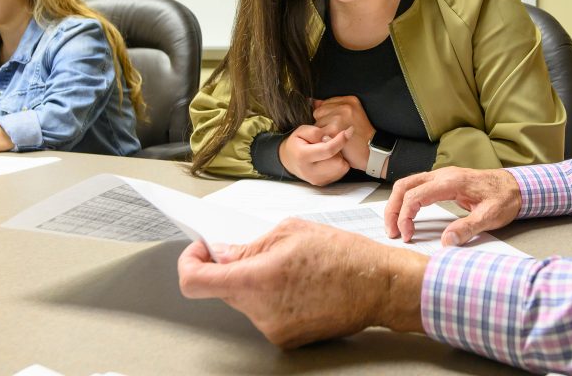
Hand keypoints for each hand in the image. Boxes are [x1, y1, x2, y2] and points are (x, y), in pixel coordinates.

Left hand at [177, 218, 427, 347]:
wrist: (380, 287)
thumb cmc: (345, 256)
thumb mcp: (291, 231)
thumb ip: (249, 244)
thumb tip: (224, 253)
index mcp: (257, 279)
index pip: (195, 281)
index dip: (191, 262)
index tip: (200, 251)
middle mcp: (260, 311)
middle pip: (223, 289)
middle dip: (233, 267)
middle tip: (258, 250)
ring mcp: (273, 329)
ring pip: (246, 300)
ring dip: (258, 282)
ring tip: (292, 268)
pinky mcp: (287, 339)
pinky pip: (266, 313)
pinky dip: (274, 298)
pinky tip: (301, 285)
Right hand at [278, 124, 351, 185]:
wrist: (290, 161)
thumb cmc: (297, 143)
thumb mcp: (301, 131)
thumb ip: (316, 132)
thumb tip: (332, 136)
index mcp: (302, 156)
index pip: (327, 150)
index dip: (340, 140)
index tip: (349, 131)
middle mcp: (310, 171)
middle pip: (337, 160)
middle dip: (339, 149)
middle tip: (330, 143)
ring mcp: (317, 180)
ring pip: (341, 167)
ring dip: (340, 157)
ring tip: (329, 151)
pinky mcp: (323, 183)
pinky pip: (341, 172)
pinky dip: (339, 163)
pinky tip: (331, 159)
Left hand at [312, 96, 374, 169]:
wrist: (372, 153)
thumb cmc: (361, 138)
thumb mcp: (352, 117)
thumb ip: (334, 108)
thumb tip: (314, 102)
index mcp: (350, 100)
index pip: (325, 103)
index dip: (328, 117)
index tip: (338, 125)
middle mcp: (345, 106)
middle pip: (319, 112)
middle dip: (324, 124)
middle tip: (338, 133)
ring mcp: (339, 117)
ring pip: (317, 124)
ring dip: (323, 133)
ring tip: (337, 139)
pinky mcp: (334, 129)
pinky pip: (317, 135)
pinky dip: (322, 142)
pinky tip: (334, 144)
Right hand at [384, 167, 521, 246]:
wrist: (516, 186)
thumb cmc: (504, 198)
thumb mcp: (490, 216)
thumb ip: (467, 228)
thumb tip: (447, 242)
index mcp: (451, 181)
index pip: (415, 195)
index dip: (405, 216)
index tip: (407, 235)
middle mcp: (442, 175)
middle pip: (404, 186)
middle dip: (393, 209)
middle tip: (392, 232)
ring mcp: (441, 176)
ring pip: (407, 184)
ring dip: (397, 204)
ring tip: (395, 225)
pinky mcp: (443, 181)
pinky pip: (416, 186)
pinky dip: (406, 200)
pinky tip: (407, 215)